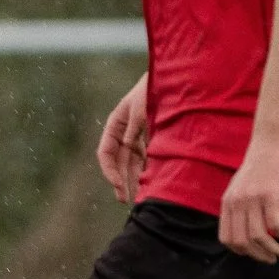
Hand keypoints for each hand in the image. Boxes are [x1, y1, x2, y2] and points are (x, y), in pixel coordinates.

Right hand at [96, 74, 149, 203]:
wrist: (173, 78)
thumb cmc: (154, 90)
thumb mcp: (142, 109)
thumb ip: (133, 130)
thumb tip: (125, 149)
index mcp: (115, 123)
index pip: (105, 152)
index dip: (109, 171)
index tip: (119, 185)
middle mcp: (123, 131)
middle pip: (117, 160)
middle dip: (120, 180)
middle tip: (125, 200)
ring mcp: (136, 134)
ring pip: (130, 161)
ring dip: (131, 178)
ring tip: (137, 196)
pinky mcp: (149, 136)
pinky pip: (144, 156)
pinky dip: (145, 169)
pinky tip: (149, 181)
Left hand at [217, 132, 278, 261]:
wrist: (272, 141)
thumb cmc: (262, 165)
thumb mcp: (243, 187)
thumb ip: (241, 206)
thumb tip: (248, 230)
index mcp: (227, 202)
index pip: (227, 238)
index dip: (241, 251)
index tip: (256, 254)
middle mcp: (236, 202)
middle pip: (242, 242)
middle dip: (258, 255)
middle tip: (273, 259)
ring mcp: (251, 198)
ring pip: (258, 236)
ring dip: (273, 250)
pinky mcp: (269, 194)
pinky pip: (275, 225)